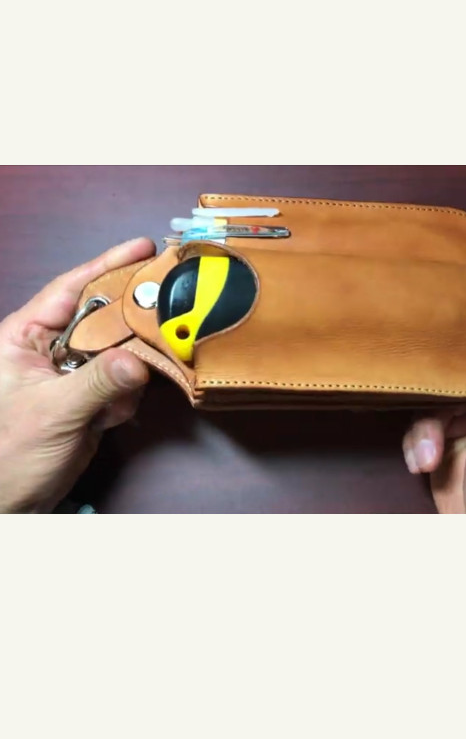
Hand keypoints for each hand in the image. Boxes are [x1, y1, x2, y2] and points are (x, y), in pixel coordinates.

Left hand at [0, 239, 155, 512]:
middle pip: (100, 316)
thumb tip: (136, 362)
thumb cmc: (6, 456)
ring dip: (128, 371)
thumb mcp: (50, 413)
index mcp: (24, 337)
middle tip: (163, 312)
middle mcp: (48, 349)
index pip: (69, 289)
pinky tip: (109, 418)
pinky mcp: (87, 398)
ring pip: (117, 351)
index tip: (142, 248)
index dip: (106, 265)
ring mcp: (70, 374)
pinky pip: (121, 383)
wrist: (9, 505)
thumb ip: (95, 384)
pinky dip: (125, 398)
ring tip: (117, 396)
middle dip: (129, 322)